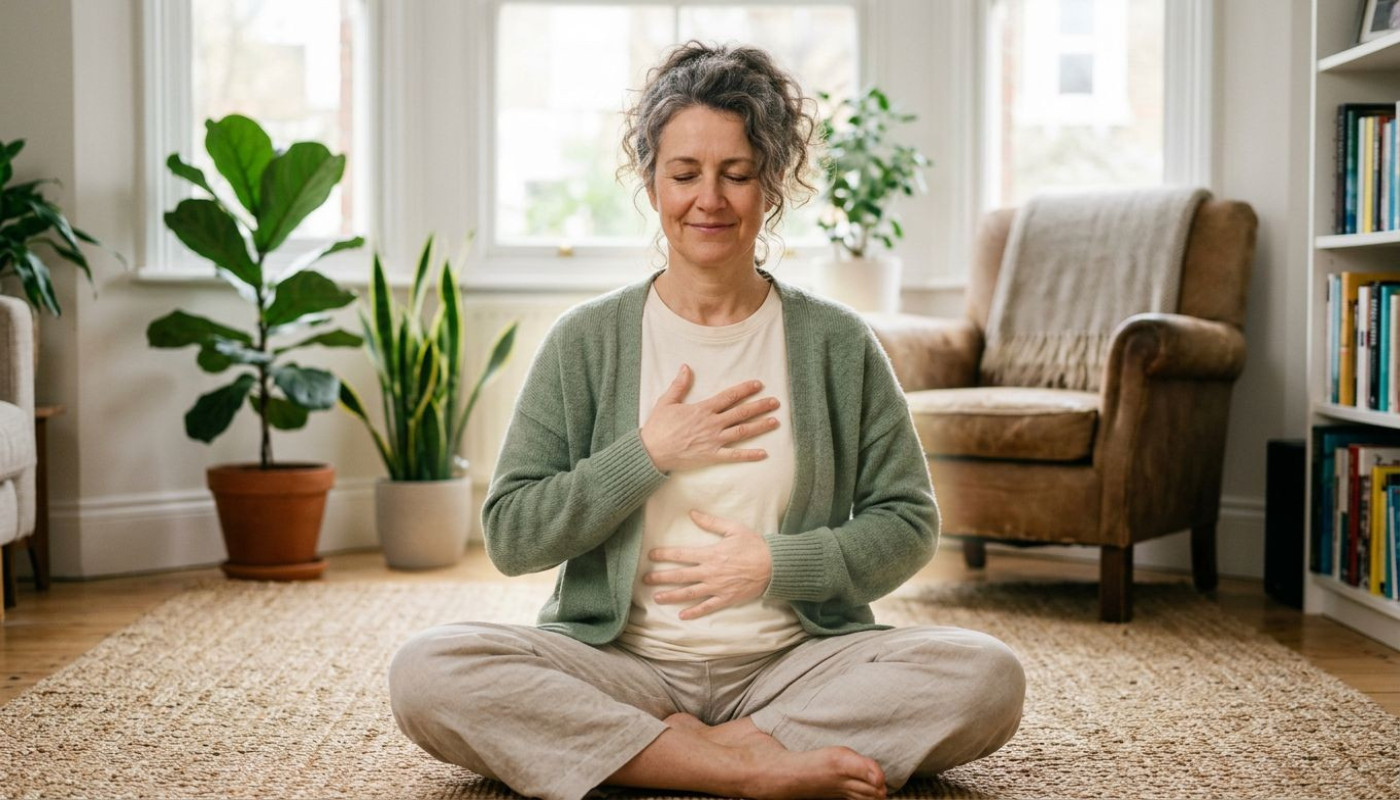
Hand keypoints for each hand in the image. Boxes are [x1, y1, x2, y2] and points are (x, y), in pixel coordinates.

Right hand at [639, 365, 780, 473]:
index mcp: (703, 409)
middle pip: (741, 412)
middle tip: (775, 402)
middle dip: (760, 406)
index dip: (745, 389)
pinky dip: (749, 455)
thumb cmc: (658, 427)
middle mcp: (712, 424)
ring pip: (742, 431)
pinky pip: (734, 456)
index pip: (729, 396)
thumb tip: (686, 367)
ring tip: (775, 422)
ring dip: (760, 426)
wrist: (652, 451)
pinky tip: (763, 453)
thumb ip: (679, 385)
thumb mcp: (666, 402)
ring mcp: (713, 440)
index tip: (758, 385)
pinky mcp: (711, 456)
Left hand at [643, 510, 772, 619]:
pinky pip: (707, 607)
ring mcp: (717, 587)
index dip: (665, 555)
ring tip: (657, 598)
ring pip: (690, 593)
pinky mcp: (726, 598)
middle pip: (681, 575)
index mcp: (711, 554)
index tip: (651, 556)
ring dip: (672, 596)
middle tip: (645, 580)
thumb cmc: (754, 545)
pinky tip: (682, 615)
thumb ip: (711, 522)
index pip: (682, 554)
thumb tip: (692, 513)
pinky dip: (694, 612)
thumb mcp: (733, 529)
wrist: (773, 565)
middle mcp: (710, 572)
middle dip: (661, 577)